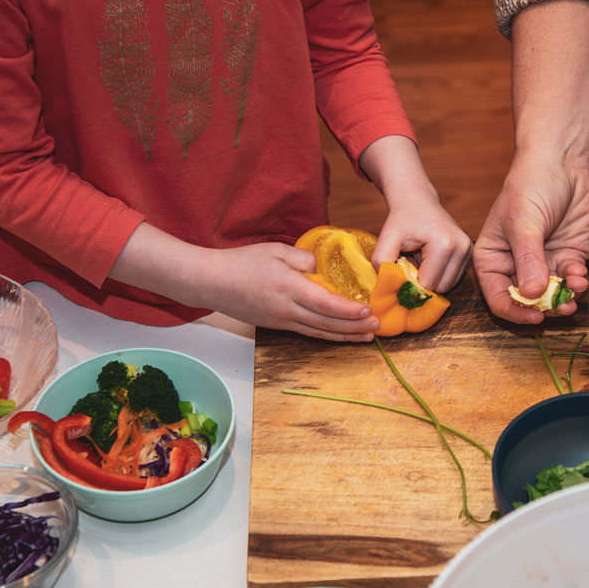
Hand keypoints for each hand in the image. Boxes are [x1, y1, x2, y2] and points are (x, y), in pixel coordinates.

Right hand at [195, 243, 382, 339]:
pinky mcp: (276, 325)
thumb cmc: (242, 262)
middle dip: (355, 327)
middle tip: (377, 326)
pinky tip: (341, 335)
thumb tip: (321, 269)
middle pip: (327, 324)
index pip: (325, 304)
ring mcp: (281, 321)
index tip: (368, 310)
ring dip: (345, 336)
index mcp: (288, 288)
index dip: (349, 311)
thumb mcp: (275, 250)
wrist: (210, 282)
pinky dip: (328, 335)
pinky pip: (308, 333)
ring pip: (319, 332)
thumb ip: (303, 259)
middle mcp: (286, 309)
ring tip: (367, 337)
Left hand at [372, 189, 471, 292]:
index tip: (404, 263)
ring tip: (422, 257)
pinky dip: (439, 273)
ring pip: (448, 285)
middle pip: (441, 288)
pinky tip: (430, 257)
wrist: (417, 201)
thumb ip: (382, 263)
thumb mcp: (386, 239)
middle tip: (413, 260)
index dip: (412, 279)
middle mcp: (461, 247)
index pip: (428, 284)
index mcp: (444, 244)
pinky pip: (453, 278)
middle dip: (423, 280)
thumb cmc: (401, 220)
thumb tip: (389, 288)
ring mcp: (468, 250)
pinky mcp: (469, 252)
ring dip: (431, 278)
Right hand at [473, 152, 588, 323]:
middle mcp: (516, 265)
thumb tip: (531, 295)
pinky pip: (571, 280)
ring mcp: (543, 263)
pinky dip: (577, 283)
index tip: (534, 317)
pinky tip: (581, 274)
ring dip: (564, 298)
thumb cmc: (531, 186)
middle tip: (561, 308)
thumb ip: (528, 259)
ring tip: (575, 291)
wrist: (563, 163)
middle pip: (527, 302)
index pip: (497, 296)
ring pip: (552, 295)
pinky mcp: (567, 257)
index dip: (514, 311)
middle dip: (545, 308)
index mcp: (493, 258)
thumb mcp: (524, 223)